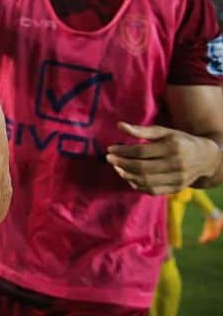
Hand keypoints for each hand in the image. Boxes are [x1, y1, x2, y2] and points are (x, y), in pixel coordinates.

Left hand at [106, 123, 222, 193]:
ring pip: (146, 181)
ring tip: (116, 167)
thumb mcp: (163, 131)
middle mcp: (177, 165)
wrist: (205, 157)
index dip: (123, 151)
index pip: (141, 152)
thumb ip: (141, 130)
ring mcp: (178, 179)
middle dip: (122, 163)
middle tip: (109, 159)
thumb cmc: (179, 140)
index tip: (110, 149)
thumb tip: (119, 125)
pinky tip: (128, 177)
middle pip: (142, 168)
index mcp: (173, 148)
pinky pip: (153, 190)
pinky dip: (137, 185)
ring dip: (127, 175)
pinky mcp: (177, 188)